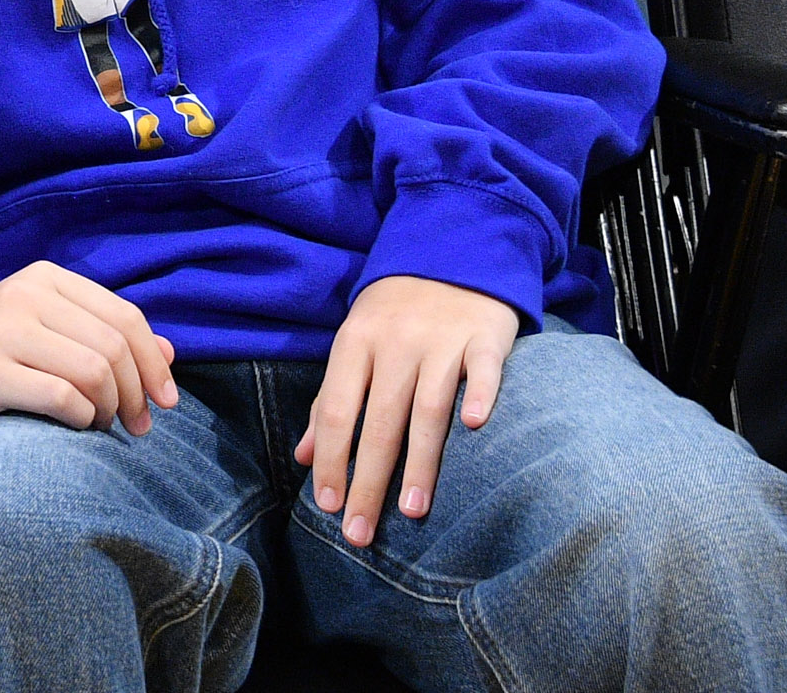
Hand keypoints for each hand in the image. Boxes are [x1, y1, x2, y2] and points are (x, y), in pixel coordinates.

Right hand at [0, 261, 176, 434]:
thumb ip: (106, 335)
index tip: (166, 400)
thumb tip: (170, 353)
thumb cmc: (0, 349)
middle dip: (136, 393)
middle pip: (112, 347)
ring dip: (109, 408)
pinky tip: (78, 426)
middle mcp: (25, 296)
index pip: (124, 316)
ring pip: (93, 371)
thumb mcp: (52, 328)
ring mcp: (4, 332)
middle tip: (137, 424)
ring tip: (103, 424)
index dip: (154, 362)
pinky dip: (82, 418)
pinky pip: (61, 397)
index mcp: (46, 279)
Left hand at [294, 276, 518, 547]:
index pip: (335, 410)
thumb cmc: (394, 314)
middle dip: (368, 481)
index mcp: (355, 344)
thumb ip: (329, 401)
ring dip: (420, 461)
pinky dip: (480, 395)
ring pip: (427, 407)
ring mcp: (441, 340)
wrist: (450, 253)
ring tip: (412, 510)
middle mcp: (395, 343)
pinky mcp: (483, 338)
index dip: (330, 460)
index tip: (327, 507)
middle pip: (379, 421)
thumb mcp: (354, 346)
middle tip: (361, 533)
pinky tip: (476, 426)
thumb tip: (303, 458)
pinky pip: (482, 371)